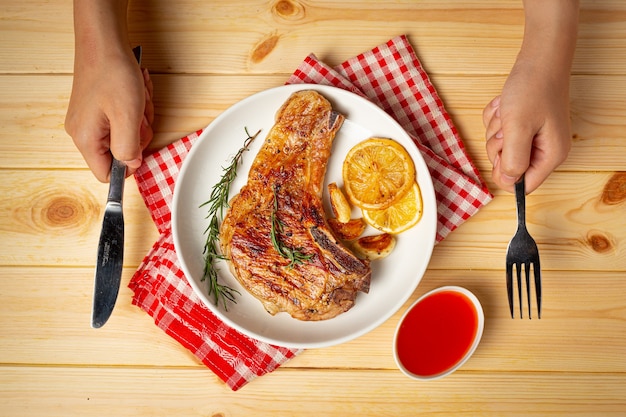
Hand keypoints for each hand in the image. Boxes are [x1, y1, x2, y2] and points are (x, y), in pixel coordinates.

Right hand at [65, 48, 153, 181]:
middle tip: (139, 113)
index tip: (140, 144)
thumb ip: (129, 148)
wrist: (105, 41)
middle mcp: (84, 132)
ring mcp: (91, 120)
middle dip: (138, 133)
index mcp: (86, 139)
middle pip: (120, 153)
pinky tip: (136, 91)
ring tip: (137, 97)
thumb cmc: (113, 74)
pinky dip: (135, 107)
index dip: (129, 166)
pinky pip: (124, 119)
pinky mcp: (99, 108)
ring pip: (126, 134)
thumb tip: (131, 165)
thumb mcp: (127, 117)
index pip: (107, 175)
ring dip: (139, 117)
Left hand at [483, 58, 571, 193]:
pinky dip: (496, 118)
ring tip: (508, 111)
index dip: (506, 173)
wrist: (539, 58)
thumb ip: (514, 159)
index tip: (503, 150)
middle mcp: (544, 149)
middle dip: (499, 145)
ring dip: (497, 129)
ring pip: (500, 148)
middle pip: (508, 166)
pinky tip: (506, 105)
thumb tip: (509, 182)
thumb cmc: (532, 89)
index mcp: (551, 155)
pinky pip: (498, 131)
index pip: (524, 186)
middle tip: (507, 125)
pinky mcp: (523, 125)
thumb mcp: (519, 127)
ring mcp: (534, 136)